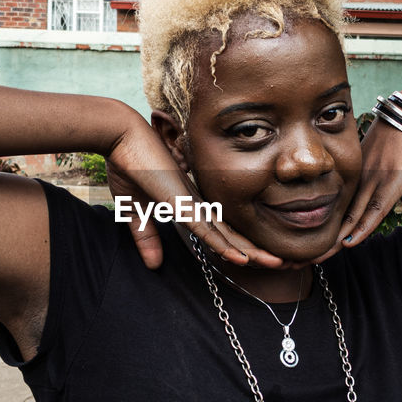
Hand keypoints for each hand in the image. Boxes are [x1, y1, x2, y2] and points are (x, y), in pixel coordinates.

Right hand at [105, 122, 284, 269]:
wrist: (120, 136)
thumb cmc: (127, 164)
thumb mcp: (135, 210)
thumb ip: (146, 237)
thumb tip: (154, 265)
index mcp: (191, 202)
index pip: (222, 230)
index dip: (240, 246)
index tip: (257, 261)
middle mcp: (198, 202)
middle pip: (233, 232)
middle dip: (256, 250)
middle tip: (282, 264)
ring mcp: (192, 201)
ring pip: (227, 233)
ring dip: (251, 251)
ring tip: (276, 263)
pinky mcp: (181, 200)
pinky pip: (205, 227)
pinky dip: (223, 244)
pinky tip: (240, 258)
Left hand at [314, 115, 401, 262]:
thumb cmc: (396, 138)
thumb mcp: (378, 160)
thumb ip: (369, 177)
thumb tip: (363, 193)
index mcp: (354, 179)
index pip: (334, 211)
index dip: (320, 231)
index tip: (303, 250)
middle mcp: (359, 183)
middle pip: (336, 219)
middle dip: (318, 242)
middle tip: (295, 261)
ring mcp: (373, 184)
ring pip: (350, 218)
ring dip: (333, 241)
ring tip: (315, 259)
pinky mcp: (390, 185)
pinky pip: (374, 212)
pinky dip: (361, 229)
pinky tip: (347, 243)